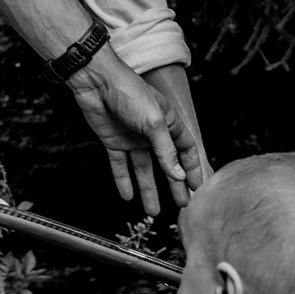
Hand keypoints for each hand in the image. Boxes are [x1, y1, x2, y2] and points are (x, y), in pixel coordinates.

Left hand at [67, 49, 205, 215]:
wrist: (97, 82)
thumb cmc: (129, 92)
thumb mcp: (154, 123)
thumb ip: (166, 151)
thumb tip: (178, 175)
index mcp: (168, 123)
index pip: (186, 150)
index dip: (191, 168)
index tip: (197, 188)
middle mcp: (152, 132)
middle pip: (166, 163)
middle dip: (173, 185)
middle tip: (181, 204)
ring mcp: (133, 138)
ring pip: (143, 169)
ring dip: (147, 189)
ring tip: (151, 211)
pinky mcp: (114, 141)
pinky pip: (120, 165)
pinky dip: (123, 180)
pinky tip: (127, 196)